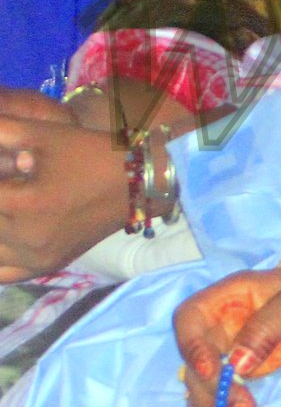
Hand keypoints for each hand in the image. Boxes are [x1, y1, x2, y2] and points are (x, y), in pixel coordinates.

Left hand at [0, 86, 199, 279]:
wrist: (141, 181)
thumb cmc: (92, 152)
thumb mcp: (42, 134)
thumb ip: (0, 133)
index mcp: (23, 204)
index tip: (6, 172)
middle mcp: (25, 238)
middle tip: (8, 185)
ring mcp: (36, 257)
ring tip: (7, 202)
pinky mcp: (46, 265)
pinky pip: (2, 273)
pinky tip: (3, 235)